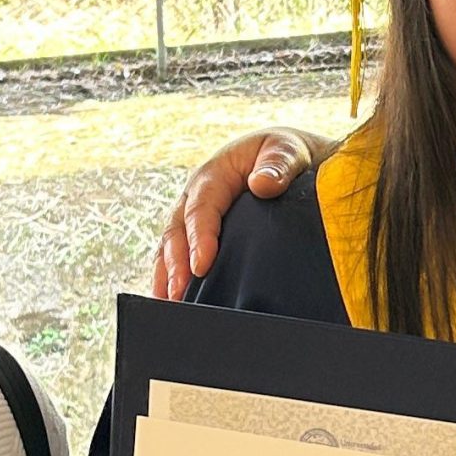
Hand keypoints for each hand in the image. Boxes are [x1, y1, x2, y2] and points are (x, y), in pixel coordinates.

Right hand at [151, 128, 328, 297]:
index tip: (201, 266)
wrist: (288, 158)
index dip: (199, 237)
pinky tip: (170, 300)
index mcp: (214, 175)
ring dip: (166, 274)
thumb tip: (262, 184)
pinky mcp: (198, 232)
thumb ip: (278, 165)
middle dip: (176, 263)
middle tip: (180, 294)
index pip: (201, 208)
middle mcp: (196, 196)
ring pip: (171, 245)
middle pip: (177, 230)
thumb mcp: (287, 151)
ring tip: (167, 303)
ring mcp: (193, 215)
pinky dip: (170, 276)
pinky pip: (177, 254)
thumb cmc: (286, 154)